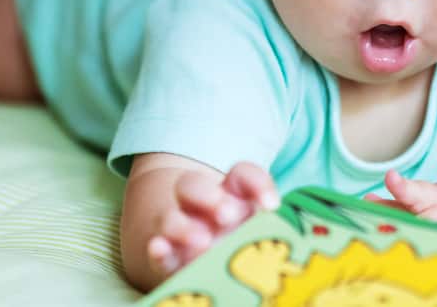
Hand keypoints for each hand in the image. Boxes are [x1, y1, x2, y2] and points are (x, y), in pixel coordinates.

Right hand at [147, 162, 278, 275]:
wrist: (208, 262)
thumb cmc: (242, 239)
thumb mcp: (259, 227)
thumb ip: (268, 224)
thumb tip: (280, 228)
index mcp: (231, 192)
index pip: (242, 174)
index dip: (257, 183)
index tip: (272, 205)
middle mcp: (201, 205)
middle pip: (192, 184)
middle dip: (210, 197)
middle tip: (229, 216)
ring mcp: (180, 229)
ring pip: (170, 217)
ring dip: (184, 227)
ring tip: (204, 243)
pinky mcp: (167, 257)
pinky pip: (157, 248)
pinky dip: (157, 249)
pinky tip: (160, 248)